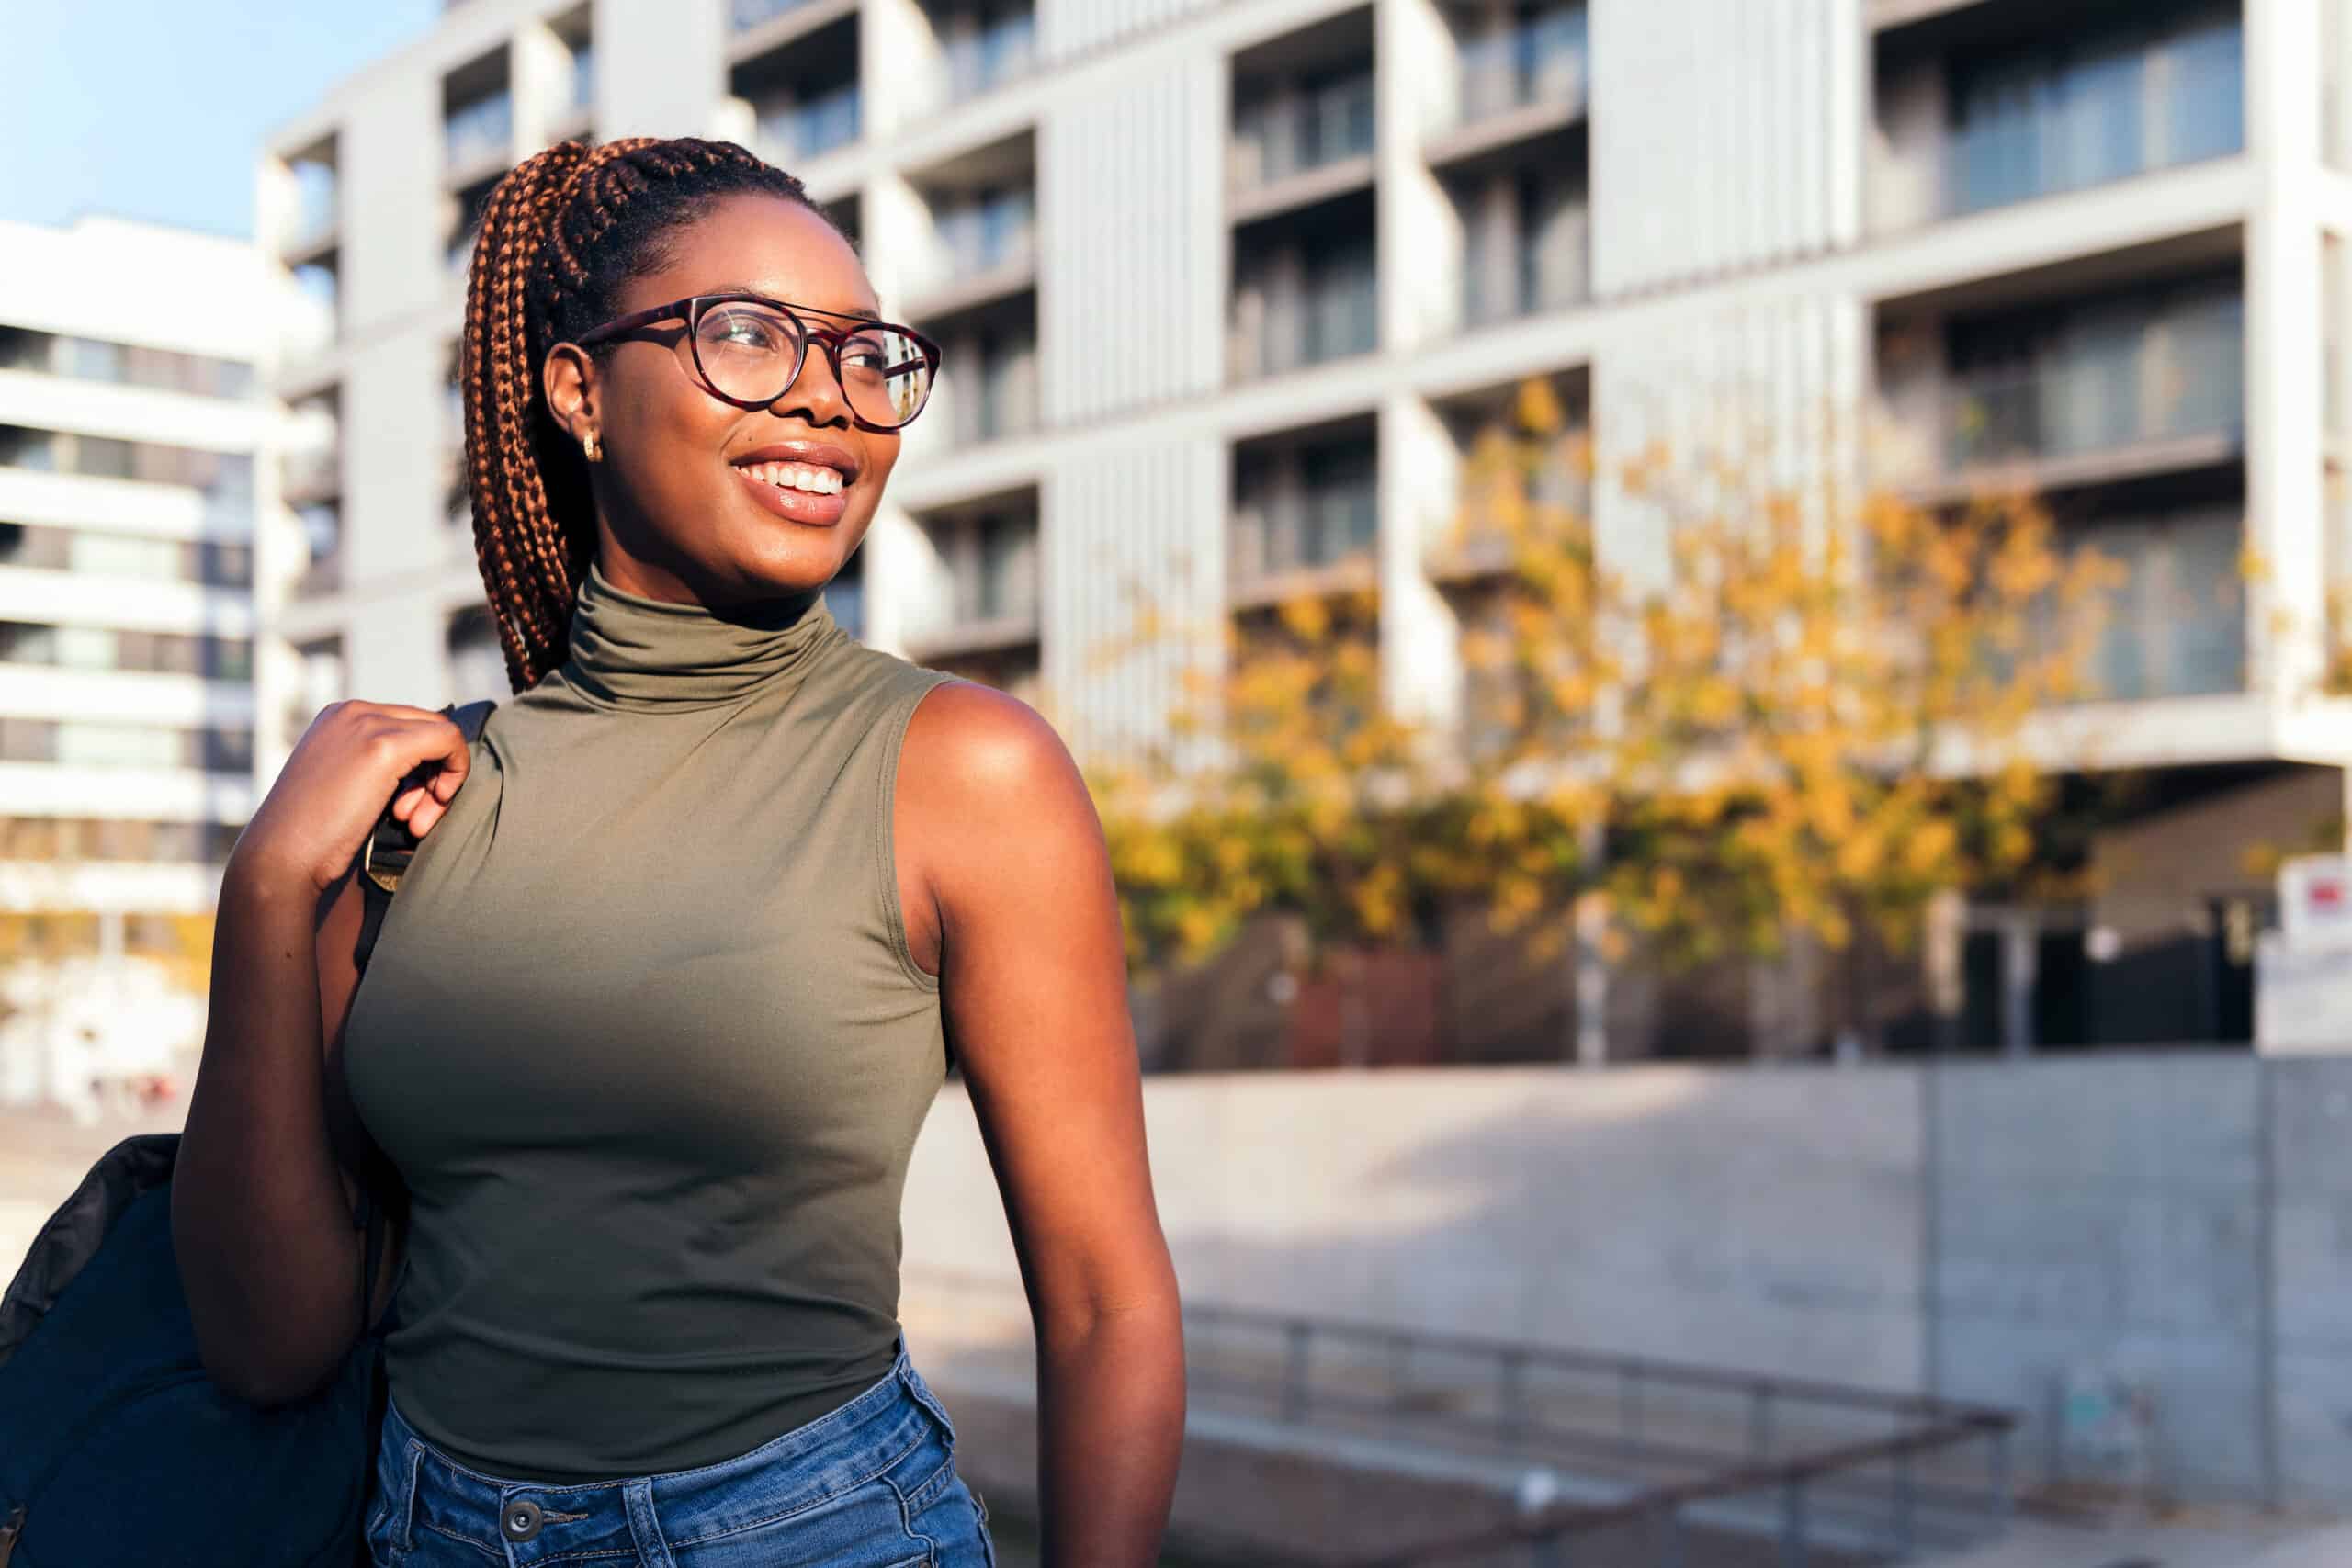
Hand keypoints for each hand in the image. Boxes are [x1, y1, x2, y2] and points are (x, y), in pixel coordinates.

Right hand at [230, 701, 474, 896]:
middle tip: (419, 817)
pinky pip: (448, 740)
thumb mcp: (348, 783)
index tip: (411, 808)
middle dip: (436, 773)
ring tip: (415, 823)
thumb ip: (379, 764)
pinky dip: (455, 773)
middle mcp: (352, 711)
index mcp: (340, 717)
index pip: (409, 725)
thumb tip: (430, 764)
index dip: (423, 766)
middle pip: (429, 726)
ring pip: (442, 734)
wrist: (282, 857)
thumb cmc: (314, 835)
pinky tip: (431, 809)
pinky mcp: (384, 746)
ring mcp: (366, 724)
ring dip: (443, 782)